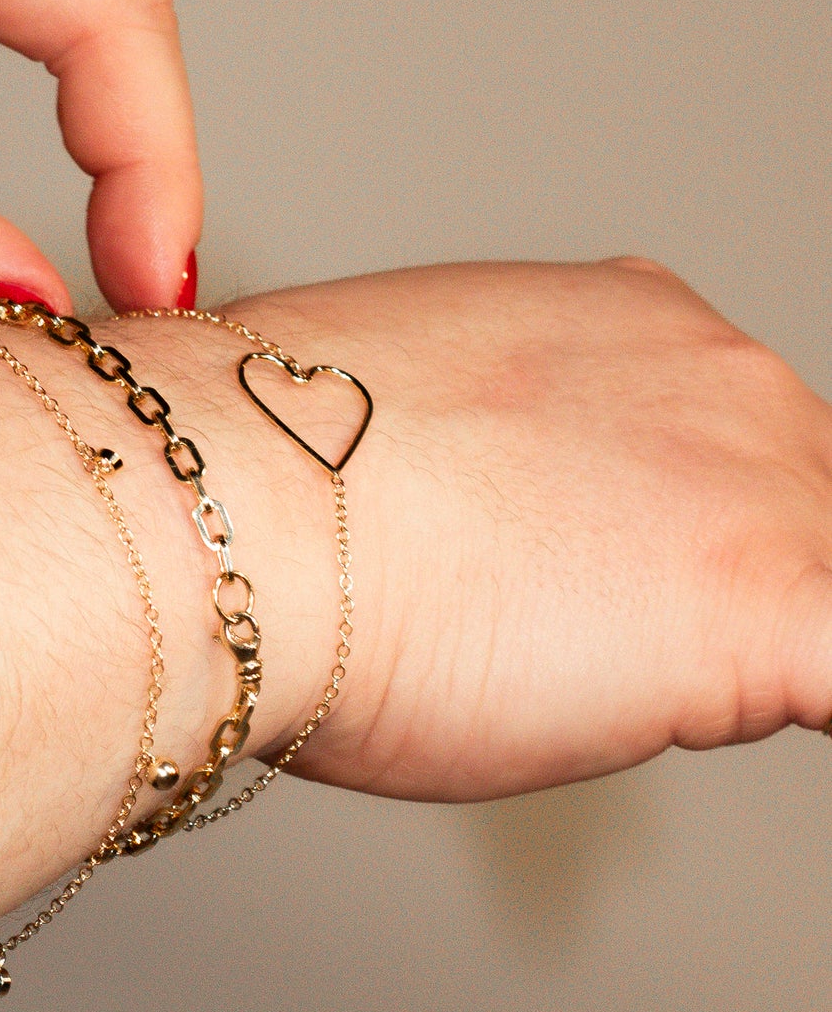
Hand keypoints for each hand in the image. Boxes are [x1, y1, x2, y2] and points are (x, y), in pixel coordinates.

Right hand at [199, 258, 831, 799]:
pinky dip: (818, 686)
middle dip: (717, 581)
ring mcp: (764, 486)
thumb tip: (501, 515)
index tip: (601, 577)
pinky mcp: (785, 610)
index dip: (674, 528)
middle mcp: (720, 371)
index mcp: (632, 316)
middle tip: (567, 638)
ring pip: (822, 575)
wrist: (238, 507)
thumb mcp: (410, 412)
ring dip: (753, 645)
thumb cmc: (278, 488)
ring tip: (592, 680)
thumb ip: (509, 449)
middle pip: (800, 504)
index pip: (728, 442)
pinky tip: (776, 695)